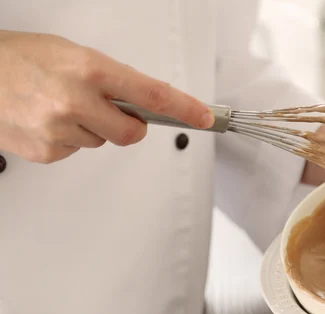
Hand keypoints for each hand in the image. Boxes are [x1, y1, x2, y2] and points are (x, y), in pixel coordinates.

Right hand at [0, 31, 213, 162]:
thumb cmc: (23, 58)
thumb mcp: (74, 54)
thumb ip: (113, 79)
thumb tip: (145, 102)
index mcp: (89, 69)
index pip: (152, 95)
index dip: (184, 108)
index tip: (205, 116)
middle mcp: (75, 100)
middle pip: (132, 133)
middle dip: (130, 126)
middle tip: (110, 110)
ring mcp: (59, 129)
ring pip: (102, 142)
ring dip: (92, 128)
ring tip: (60, 106)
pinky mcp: (46, 151)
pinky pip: (77, 150)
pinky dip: (69, 138)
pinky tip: (48, 120)